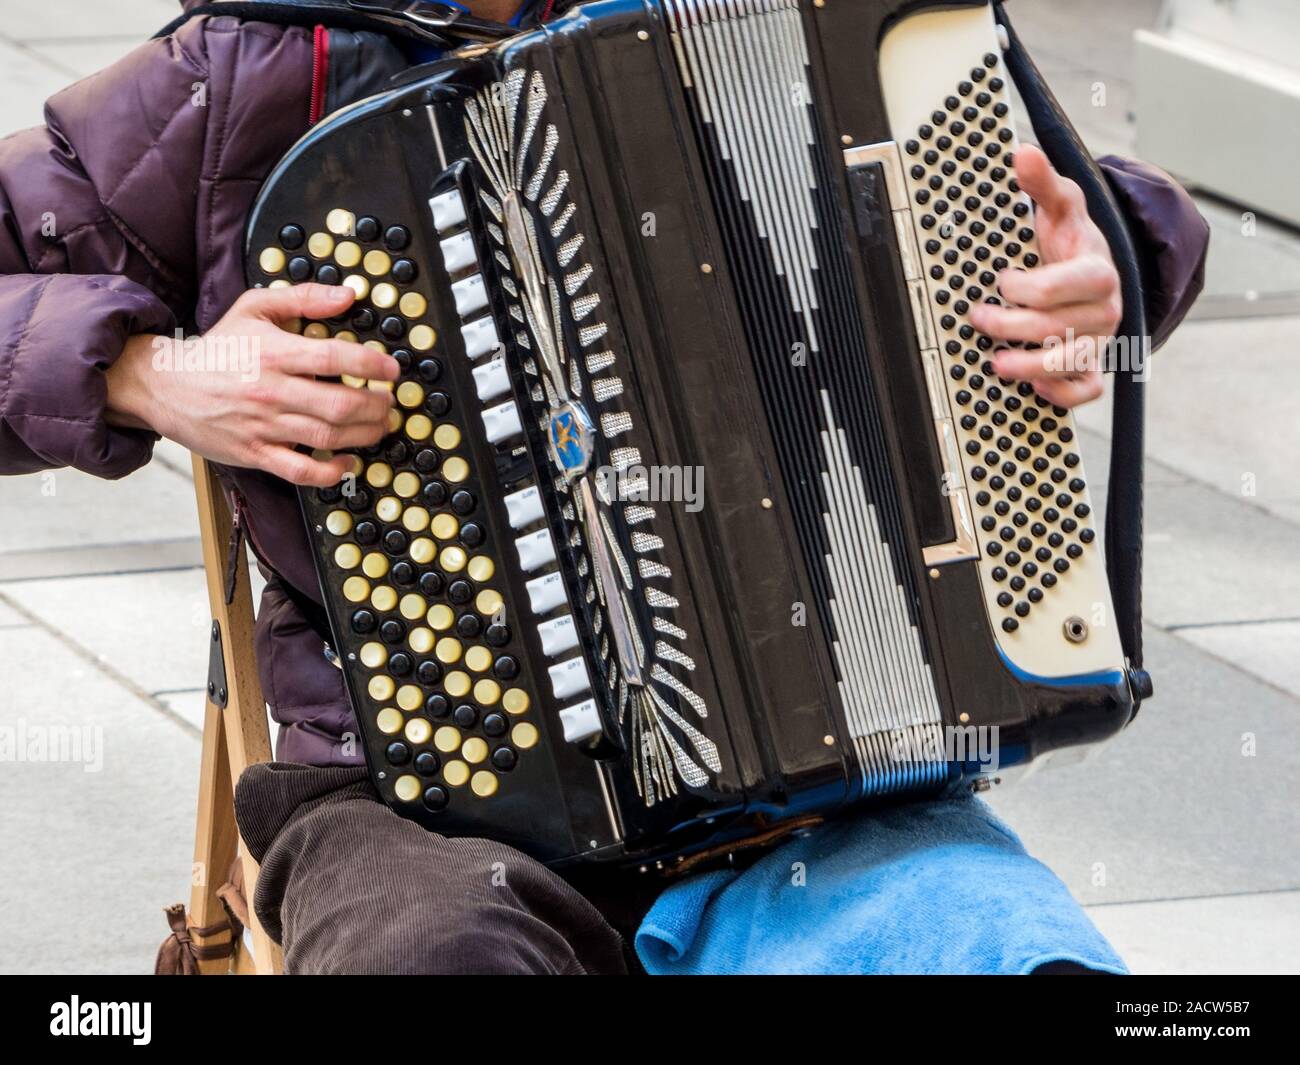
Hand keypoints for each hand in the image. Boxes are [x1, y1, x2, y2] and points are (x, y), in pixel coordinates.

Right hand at [107, 284, 398, 485]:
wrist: (165, 384)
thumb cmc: (218, 348)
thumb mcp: (255, 308)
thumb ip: (303, 298)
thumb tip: (347, 295)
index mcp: (274, 353)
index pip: (334, 357)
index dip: (371, 365)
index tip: (391, 370)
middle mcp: (271, 391)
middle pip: (339, 404)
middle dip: (376, 406)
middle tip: (390, 403)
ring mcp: (263, 426)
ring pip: (326, 437)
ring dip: (364, 435)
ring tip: (380, 427)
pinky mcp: (255, 453)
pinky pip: (300, 471)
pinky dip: (329, 473)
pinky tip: (347, 463)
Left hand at [967, 144, 1121, 408]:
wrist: (1095, 268)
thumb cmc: (1072, 241)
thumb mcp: (1061, 207)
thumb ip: (1043, 183)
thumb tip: (1022, 153)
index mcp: (1098, 270)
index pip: (1064, 285)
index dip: (1026, 287)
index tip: (1002, 280)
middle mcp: (1104, 308)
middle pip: (1057, 326)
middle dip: (1011, 325)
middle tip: (978, 318)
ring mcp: (1100, 339)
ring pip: (1071, 361)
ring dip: (1030, 366)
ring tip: (996, 364)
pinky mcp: (1093, 364)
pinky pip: (1087, 389)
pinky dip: (1063, 393)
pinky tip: (1035, 385)